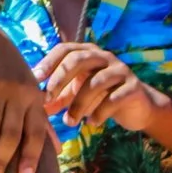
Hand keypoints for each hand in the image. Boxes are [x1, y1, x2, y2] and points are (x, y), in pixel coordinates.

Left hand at [34, 41, 162, 131]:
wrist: (136, 107)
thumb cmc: (100, 97)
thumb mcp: (75, 94)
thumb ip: (56, 97)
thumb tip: (34, 107)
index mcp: (87, 53)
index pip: (65, 49)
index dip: (49, 62)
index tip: (35, 79)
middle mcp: (104, 57)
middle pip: (79, 59)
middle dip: (60, 79)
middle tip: (47, 100)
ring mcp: (121, 70)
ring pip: (95, 82)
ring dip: (78, 104)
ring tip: (69, 122)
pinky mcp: (133, 88)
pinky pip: (114, 99)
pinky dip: (100, 113)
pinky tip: (92, 123)